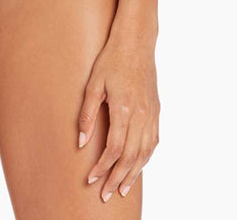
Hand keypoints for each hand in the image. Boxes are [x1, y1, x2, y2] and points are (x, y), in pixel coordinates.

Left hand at [77, 32, 159, 202]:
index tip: (90, 179)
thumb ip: (87, 114)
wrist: (136, 42)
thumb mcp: (93, 84)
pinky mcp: (156, 111)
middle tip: (105, 194)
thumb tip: (81, 142)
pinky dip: (145, 159)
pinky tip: (138, 167)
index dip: (102, 168)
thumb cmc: (111, 60)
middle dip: (116, 178)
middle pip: (130, 157)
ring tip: (121, 188)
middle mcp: (140, 115)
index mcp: (123, 109)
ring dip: (133, 174)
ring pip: (144, 153)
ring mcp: (151, 114)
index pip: (113, 149)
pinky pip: (153, 142)